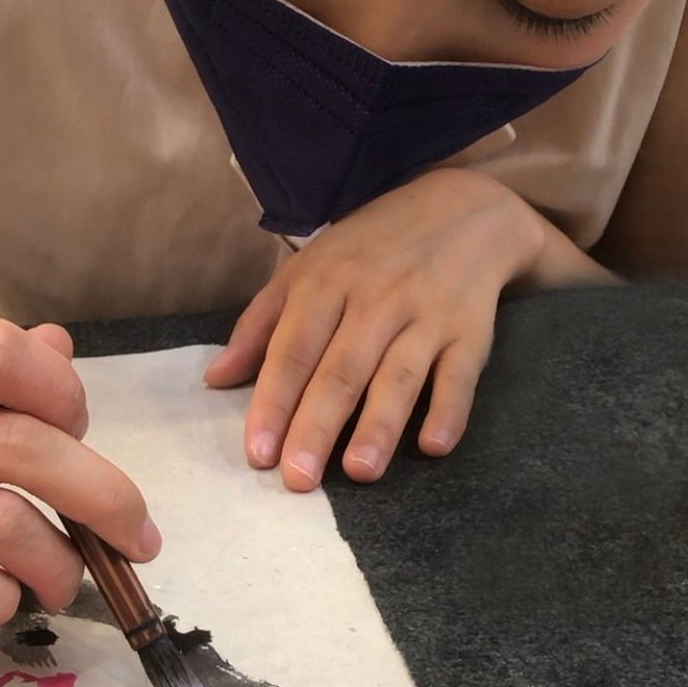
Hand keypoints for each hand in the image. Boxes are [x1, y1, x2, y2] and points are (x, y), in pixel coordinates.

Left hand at [205, 169, 547, 489]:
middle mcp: (375, 299)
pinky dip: (450, 409)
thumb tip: (216, 379)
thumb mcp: (308, 269)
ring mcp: (425, 314)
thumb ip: (260, 324)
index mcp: (326, 283)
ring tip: (359, 472)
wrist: (462, 208)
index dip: (274, 401)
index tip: (258, 452)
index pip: (293, 349)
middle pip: (341, 370)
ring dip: (379, 425)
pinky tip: (433, 446)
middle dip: (317, 425)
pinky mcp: (471, 330)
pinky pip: (461, 374)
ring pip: (399, 375)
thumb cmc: (370, 248)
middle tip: (298, 479)